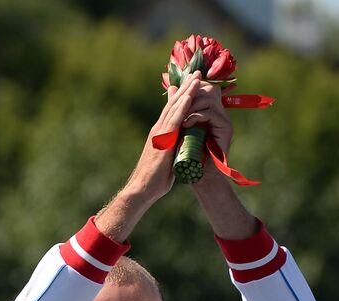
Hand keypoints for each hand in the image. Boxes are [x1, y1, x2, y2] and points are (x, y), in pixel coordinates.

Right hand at [95, 72, 207, 240]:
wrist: (142, 189)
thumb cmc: (154, 179)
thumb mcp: (166, 159)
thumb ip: (173, 148)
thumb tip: (181, 146)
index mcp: (160, 134)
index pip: (172, 111)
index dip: (181, 96)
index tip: (190, 84)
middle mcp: (159, 129)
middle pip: (174, 103)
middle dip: (186, 87)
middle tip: (196, 72)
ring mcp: (160, 133)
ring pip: (175, 107)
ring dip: (186, 90)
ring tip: (196, 77)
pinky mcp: (163, 139)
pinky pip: (174, 119)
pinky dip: (182, 106)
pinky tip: (189, 96)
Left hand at [181, 78, 232, 177]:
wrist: (195, 175)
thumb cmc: (185, 153)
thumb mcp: (179, 125)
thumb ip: (178, 107)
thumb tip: (172, 86)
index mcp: (209, 110)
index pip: (203, 87)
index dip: (190, 87)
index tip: (177, 95)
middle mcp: (219, 113)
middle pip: (208, 89)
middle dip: (190, 95)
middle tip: (178, 107)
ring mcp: (223, 120)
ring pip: (209, 98)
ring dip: (191, 106)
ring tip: (181, 118)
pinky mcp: (226, 129)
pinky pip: (212, 112)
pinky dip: (197, 116)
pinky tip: (187, 124)